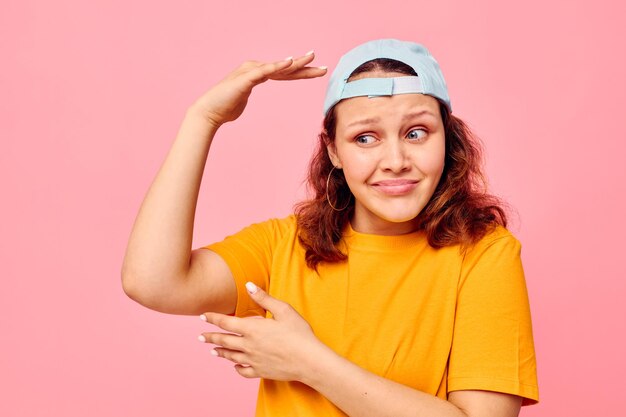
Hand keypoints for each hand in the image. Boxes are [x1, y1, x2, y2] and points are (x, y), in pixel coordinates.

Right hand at [190, 51, 326, 128]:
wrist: (209, 112)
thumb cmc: (224, 108)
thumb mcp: (242, 100)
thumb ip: (248, 94)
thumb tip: (248, 95)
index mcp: (257, 74)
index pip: (284, 74)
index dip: (300, 72)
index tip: (316, 71)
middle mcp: (255, 69)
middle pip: (285, 69)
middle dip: (305, 67)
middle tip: (324, 66)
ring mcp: (251, 72)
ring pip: (278, 67)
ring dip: (295, 62)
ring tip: (311, 57)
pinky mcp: (246, 78)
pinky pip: (265, 71)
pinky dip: (278, 65)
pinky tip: (290, 61)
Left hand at [198, 282, 325, 381]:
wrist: (309, 360)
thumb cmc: (299, 333)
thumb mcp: (283, 310)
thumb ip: (264, 298)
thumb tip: (248, 285)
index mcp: (252, 329)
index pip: (226, 323)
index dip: (212, 319)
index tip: (202, 316)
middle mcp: (249, 345)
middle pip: (224, 340)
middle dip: (210, 337)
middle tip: (200, 337)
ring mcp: (254, 360)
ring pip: (231, 356)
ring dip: (220, 352)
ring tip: (212, 350)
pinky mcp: (261, 371)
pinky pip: (243, 371)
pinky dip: (237, 367)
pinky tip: (235, 365)